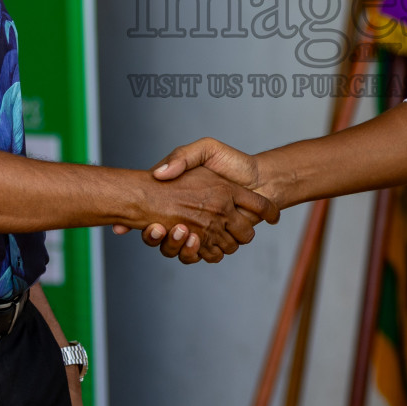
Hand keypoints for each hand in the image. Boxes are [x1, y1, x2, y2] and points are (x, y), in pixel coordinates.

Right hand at [113, 138, 271, 258]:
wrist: (262, 178)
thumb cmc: (232, 162)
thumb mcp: (205, 149)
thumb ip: (182, 157)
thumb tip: (158, 174)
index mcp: (180, 198)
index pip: (152, 218)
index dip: (145, 224)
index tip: (144, 221)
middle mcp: (188, 217)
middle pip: (162, 238)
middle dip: (157, 237)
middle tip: (157, 227)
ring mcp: (203, 231)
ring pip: (180, 249)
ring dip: (177, 245)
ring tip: (181, 231)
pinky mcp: (217, 241)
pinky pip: (203, 255)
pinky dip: (198, 252)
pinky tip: (195, 239)